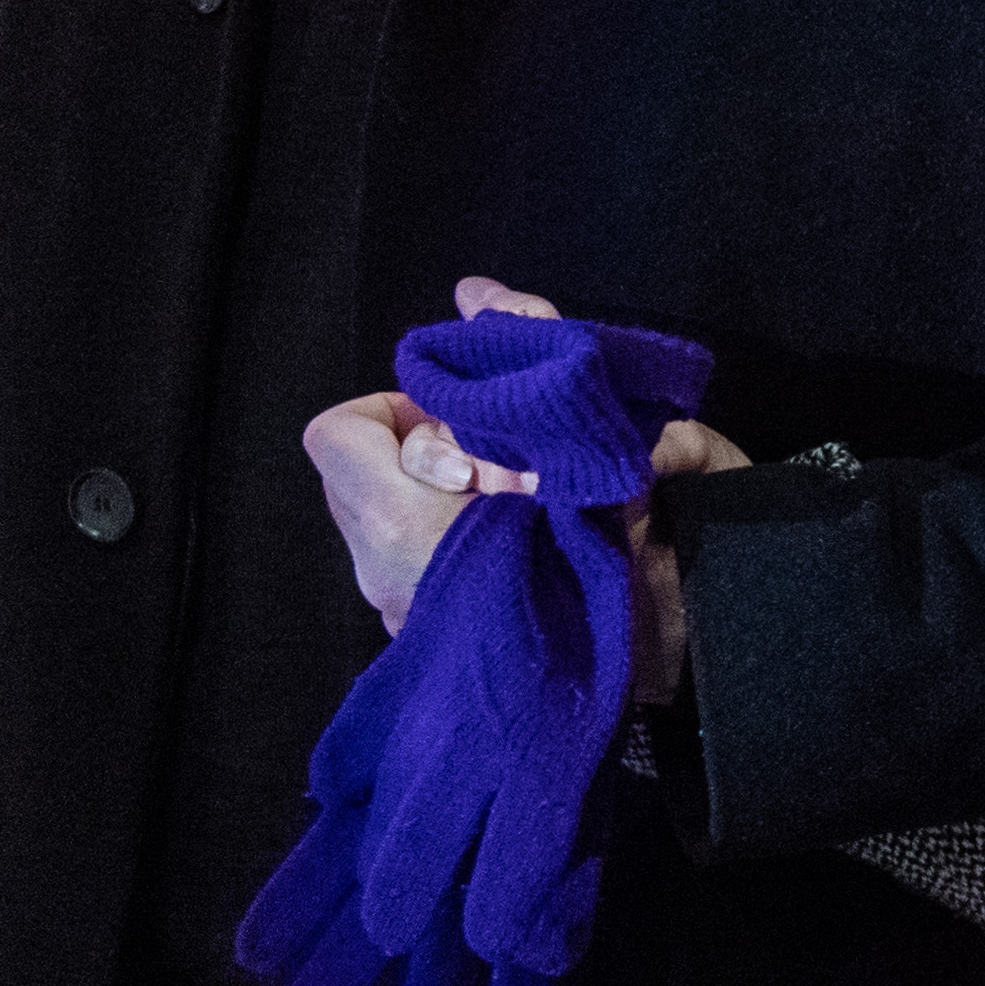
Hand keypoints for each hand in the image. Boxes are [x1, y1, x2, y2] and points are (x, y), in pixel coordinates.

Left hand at [311, 278, 748, 689]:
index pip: (342, 431)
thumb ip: (534, 357)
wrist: (642, 693)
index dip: (400, 407)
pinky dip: (457, 535)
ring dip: (443, 493)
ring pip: (388, 512)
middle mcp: (383, 570)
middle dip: (425, 448)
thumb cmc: (615, 576)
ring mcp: (399, 612)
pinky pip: (418, 557)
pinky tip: (521, 547)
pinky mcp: (425, 638)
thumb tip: (479, 293)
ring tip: (519, 502)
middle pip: (362, 468)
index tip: (468, 418)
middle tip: (503, 456)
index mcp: (404, 525)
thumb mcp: (595, 449)